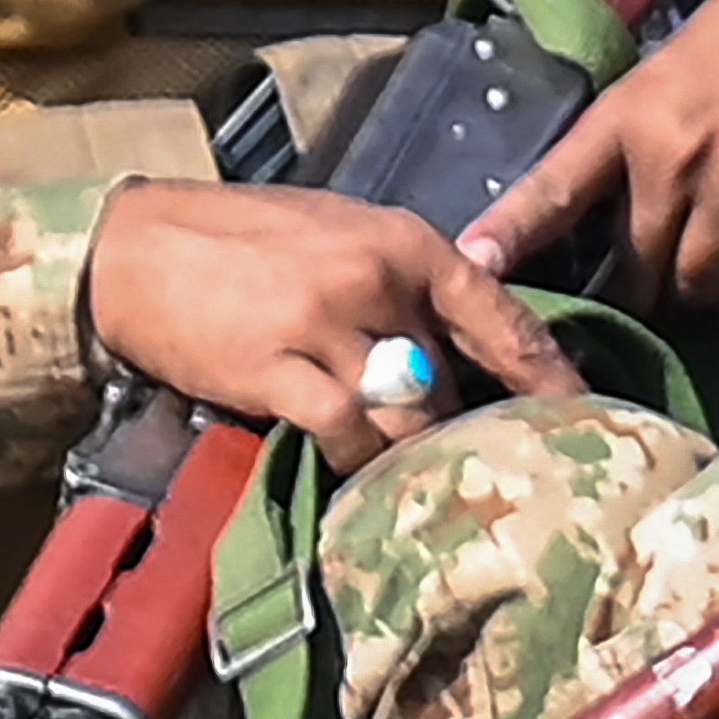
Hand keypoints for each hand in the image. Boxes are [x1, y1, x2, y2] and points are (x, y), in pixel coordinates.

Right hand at [81, 184, 586, 471]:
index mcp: (405, 241)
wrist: (135, 249)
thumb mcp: (343, 236)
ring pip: (409, 411)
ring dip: (418, 450)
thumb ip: (406, 284)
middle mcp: (378, 278)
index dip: (546, 370)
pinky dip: (360, 460)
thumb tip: (464, 343)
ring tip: (429, 481)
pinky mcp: (277, 369)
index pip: (499, 311)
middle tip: (489, 464)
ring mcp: (327, 323)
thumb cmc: (243, 240)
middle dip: (470, 423)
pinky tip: (361, 474)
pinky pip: (346, 431)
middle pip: (456, 374)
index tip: (583, 411)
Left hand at [463, 0, 718, 306]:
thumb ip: (636, 140)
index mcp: (632, 113)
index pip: (557, 186)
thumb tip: (604, 222)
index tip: (473, 263)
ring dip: (714, 281)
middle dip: (655, 277)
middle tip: (674, 262)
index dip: (511, 232)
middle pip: (644, 268)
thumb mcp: (671, 69)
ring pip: (706, 283)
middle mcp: (678, 152)